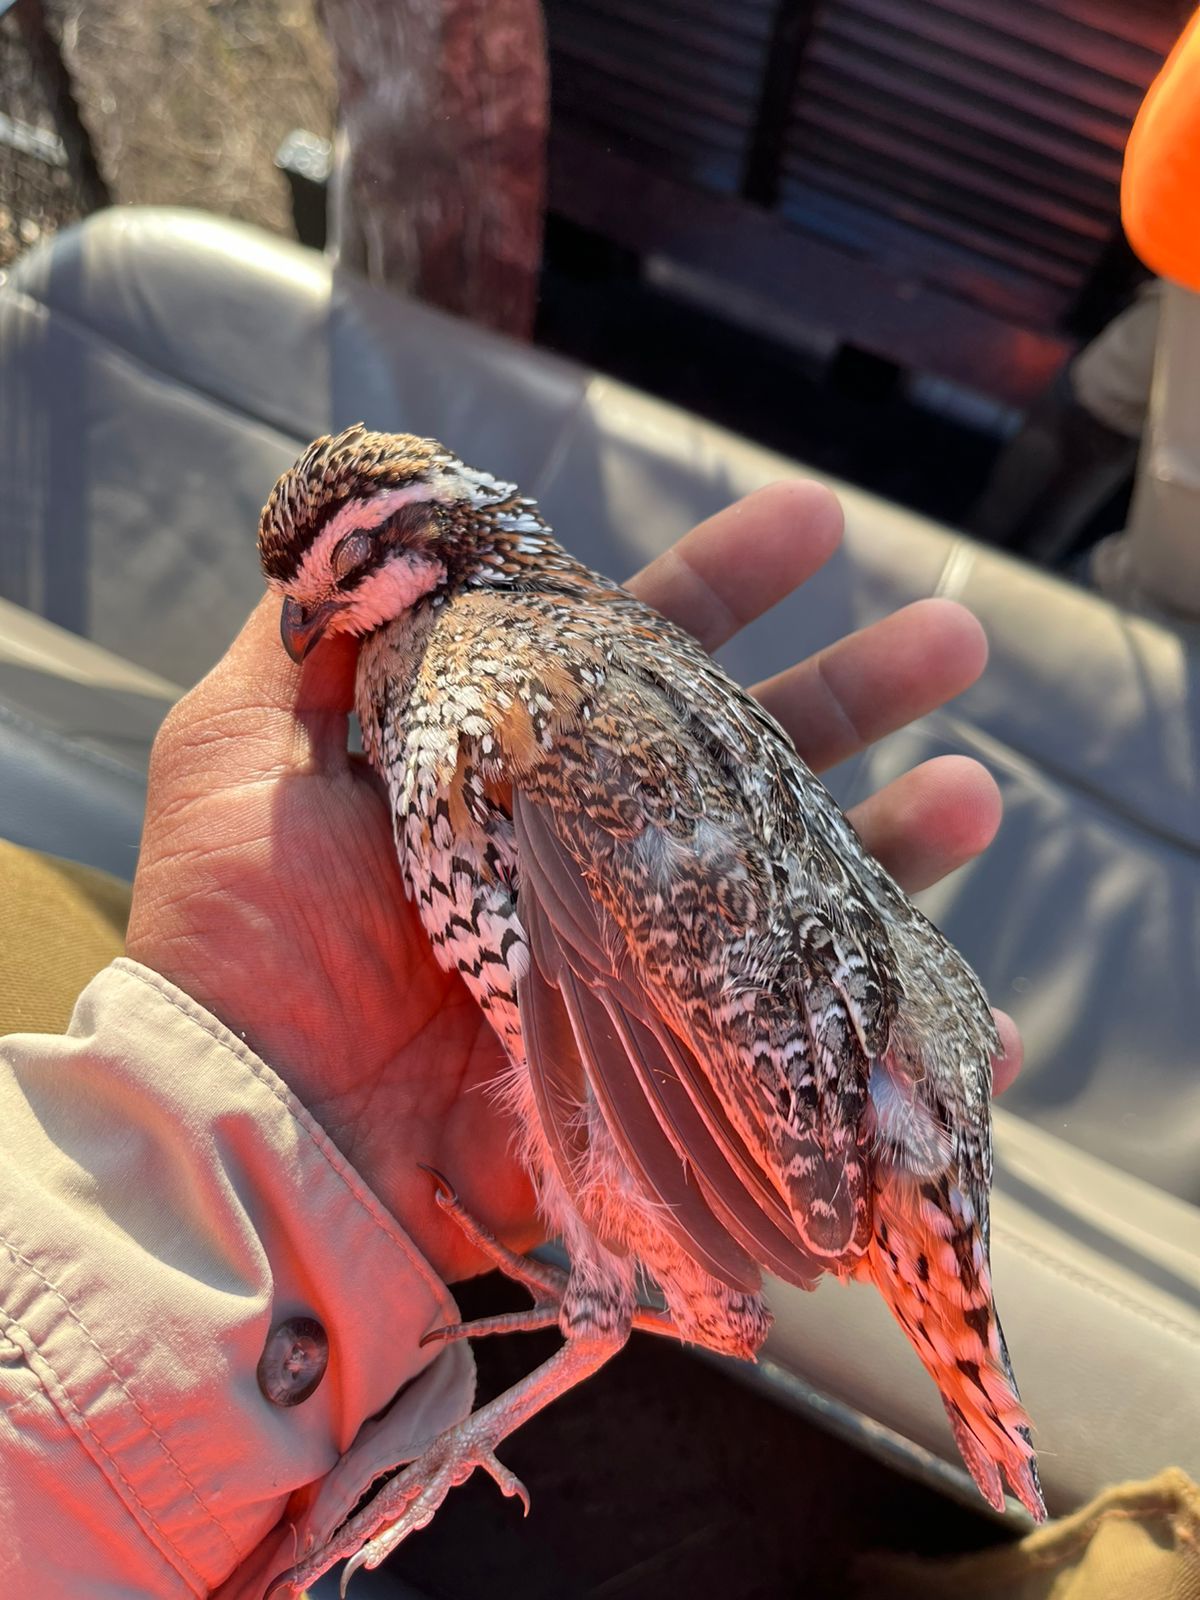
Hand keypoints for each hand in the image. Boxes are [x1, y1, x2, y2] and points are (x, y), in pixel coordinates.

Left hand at [125, 483, 1020, 1282]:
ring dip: (897, 840)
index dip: (723, 586)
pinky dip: (884, 1037)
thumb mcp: (241, 743)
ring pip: (790, 884)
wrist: (259, 1118)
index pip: (637, 655)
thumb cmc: (244, 925)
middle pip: (743, 756)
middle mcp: (587, 852)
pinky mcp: (662, 1065)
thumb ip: (316, 632)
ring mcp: (633, 961)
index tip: (813, 524)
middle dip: (852, 693)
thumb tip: (377, 523)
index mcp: (510, 764)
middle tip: (954, 644)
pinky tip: (984, 1020)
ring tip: (980, 796)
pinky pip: (796, 1042)